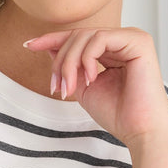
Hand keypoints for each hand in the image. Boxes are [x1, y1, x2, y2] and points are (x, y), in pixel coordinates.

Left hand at [25, 27, 167, 148]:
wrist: (139, 131)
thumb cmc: (117, 114)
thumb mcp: (83, 87)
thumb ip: (70, 66)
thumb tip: (48, 46)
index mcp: (112, 49)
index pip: (78, 37)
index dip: (51, 40)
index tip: (28, 46)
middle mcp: (122, 40)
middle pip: (77, 35)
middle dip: (60, 61)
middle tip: (57, 88)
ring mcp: (132, 38)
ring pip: (85, 36)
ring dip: (69, 63)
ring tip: (70, 88)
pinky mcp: (138, 41)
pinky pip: (100, 38)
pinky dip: (87, 59)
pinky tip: (91, 79)